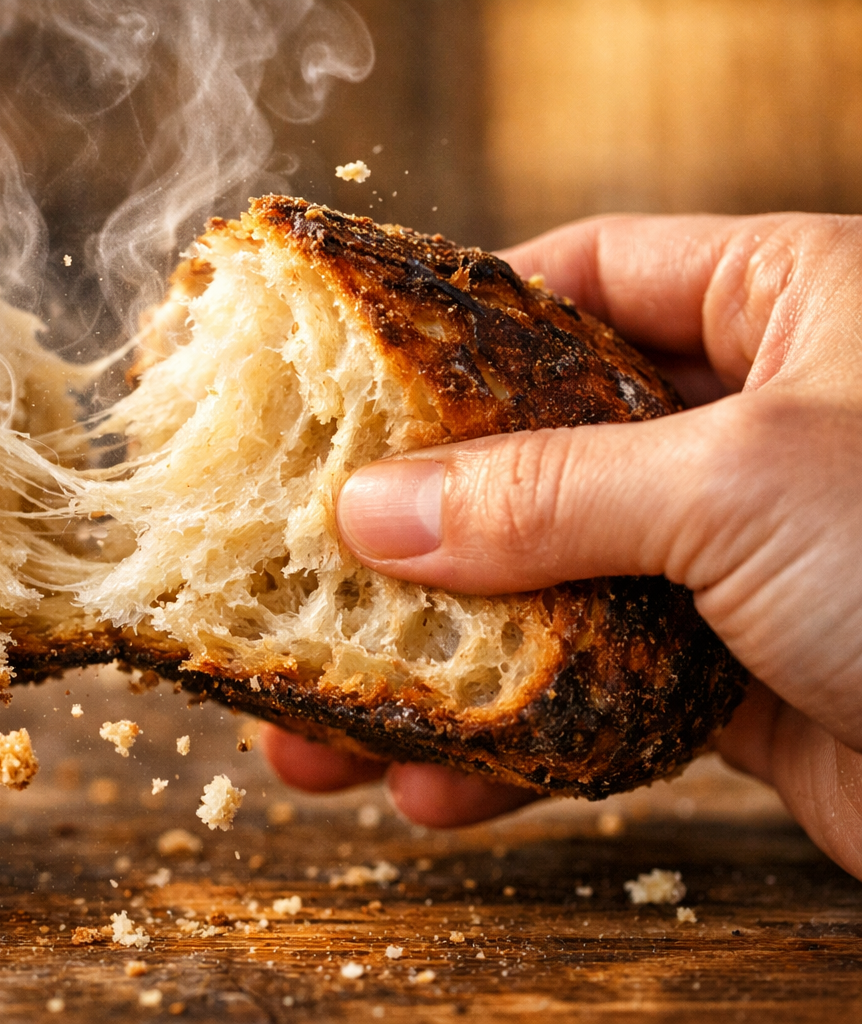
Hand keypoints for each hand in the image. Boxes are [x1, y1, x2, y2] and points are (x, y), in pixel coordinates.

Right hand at [265, 213, 861, 877]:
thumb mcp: (741, 483)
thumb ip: (545, 493)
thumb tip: (373, 511)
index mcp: (789, 306)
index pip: (583, 280)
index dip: (453, 327)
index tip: (338, 380)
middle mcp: (761, 423)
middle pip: (541, 453)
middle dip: (414, 532)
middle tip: (294, 574)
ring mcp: (750, 559)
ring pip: (553, 590)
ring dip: (441, 662)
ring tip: (322, 726)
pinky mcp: (749, 679)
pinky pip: (598, 693)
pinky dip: (519, 742)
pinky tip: (439, 786)